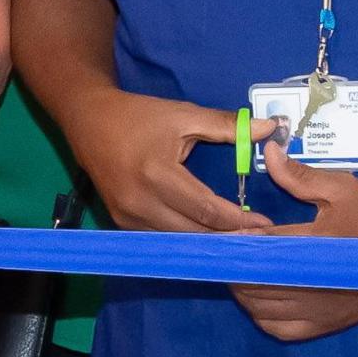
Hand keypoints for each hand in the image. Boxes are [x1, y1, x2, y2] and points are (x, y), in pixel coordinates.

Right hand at [63, 88, 269, 237]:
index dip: (238, 220)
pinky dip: (184, 239)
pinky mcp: (121, 222)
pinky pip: (160, 237)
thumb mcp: (184, 115)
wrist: (88, 121)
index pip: (206, 208)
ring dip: (207, 242)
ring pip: (177, 240)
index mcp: (157, 174)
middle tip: (258, 239)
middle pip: (194, 232)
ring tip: (236, 240)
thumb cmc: (139, 116)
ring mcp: (127, 216)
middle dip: (228, 237)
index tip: (265, 226)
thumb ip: (226, 126)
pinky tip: (205, 236)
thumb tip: (269, 128)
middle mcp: (140, 202)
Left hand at [229, 148, 357, 342]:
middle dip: (235, 265)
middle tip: (228, 250)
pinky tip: (261, 299)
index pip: (255, 248)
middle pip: (251, 281)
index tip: (219, 234)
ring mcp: (316, 310)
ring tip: (242, 269)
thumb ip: (300, 176)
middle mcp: (308, 284)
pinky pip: (280, 329)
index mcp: (309, 247)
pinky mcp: (325, 325)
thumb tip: (269, 152)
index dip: (233, 241)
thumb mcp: (341, 188)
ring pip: (259, 308)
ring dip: (244, 290)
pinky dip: (263, 316)